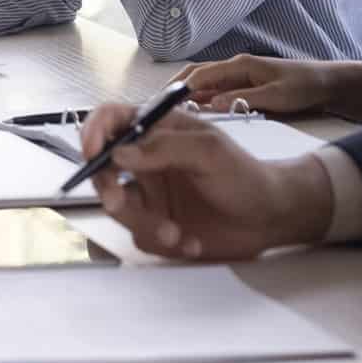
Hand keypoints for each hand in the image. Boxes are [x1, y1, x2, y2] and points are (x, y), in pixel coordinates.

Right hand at [81, 103, 333, 260]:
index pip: (111, 120)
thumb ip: (163, 148)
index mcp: (156, 131)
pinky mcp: (156, 225)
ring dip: (144, 223)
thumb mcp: (208, 151)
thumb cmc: (244, 174)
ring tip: (177, 233)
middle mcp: (146, 161)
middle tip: (118, 201)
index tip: (92, 151)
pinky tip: (191, 241)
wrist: (269, 217)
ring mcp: (150, 195)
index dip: (93, 132)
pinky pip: (140, 236)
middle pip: (102, 168)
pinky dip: (164, 242)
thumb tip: (120, 152)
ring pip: (118, 208)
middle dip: (107, 188)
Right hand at [175, 54, 333, 117]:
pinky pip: (213, 90)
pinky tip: (192, 113)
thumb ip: (245, 100)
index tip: (161, 104)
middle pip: (194, 74)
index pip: (200, 75)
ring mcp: (237, 75)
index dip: (178, 88)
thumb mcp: (277, 97)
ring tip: (165, 111)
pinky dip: (198, 99)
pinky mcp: (241, 84)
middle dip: (173, 88)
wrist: (326, 83)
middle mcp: (234, 67)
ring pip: (202, 82)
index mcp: (240, 65)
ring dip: (183, 94)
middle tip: (154, 106)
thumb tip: (213, 104)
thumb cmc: (304, 87)